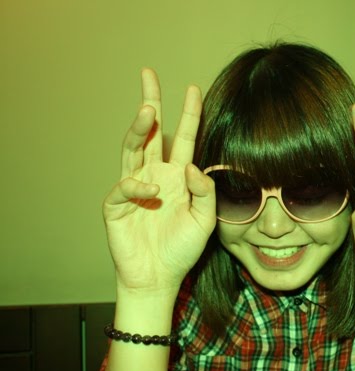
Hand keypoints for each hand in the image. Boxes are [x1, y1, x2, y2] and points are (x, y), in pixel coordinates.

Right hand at [102, 69, 215, 296]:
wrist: (159, 277)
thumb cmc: (182, 248)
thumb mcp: (205, 221)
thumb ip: (206, 192)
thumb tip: (193, 165)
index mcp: (177, 176)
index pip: (184, 138)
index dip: (188, 114)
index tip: (192, 88)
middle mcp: (155, 175)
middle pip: (150, 133)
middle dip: (150, 103)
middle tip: (149, 76)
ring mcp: (133, 188)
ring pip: (132, 149)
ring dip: (138, 129)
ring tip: (147, 110)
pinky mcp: (115, 206)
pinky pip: (123, 187)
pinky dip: (135, 185)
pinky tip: (150, 191)